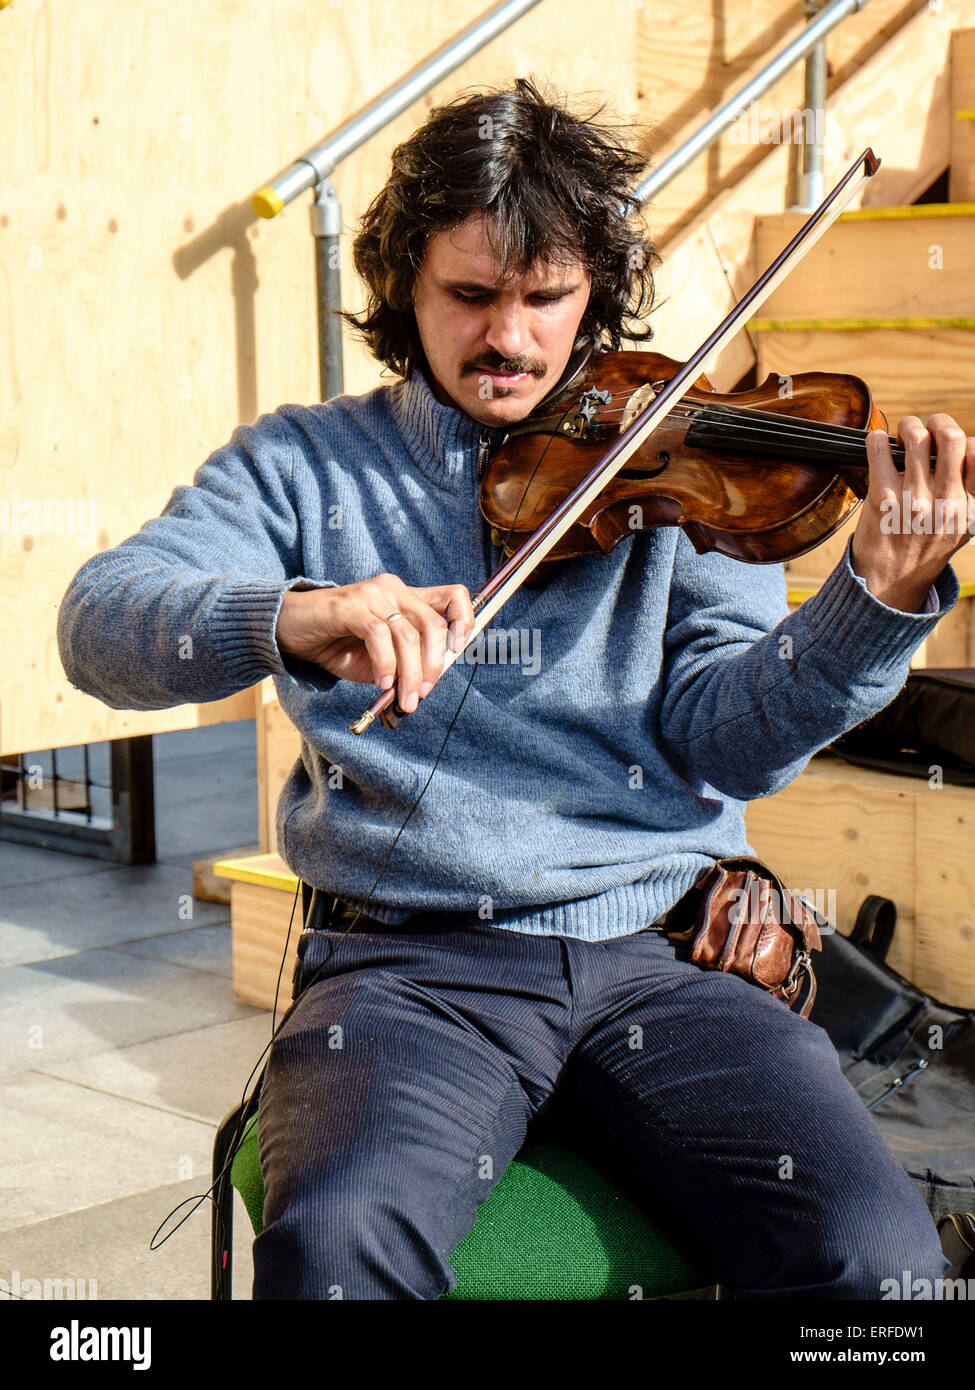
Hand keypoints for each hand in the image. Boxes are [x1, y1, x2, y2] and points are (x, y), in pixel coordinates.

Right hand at [275, 575, 474, 711]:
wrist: (293, 631)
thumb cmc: (340, 645)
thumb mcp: (383, 658)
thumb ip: (408, 663)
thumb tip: (429, 686)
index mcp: (409, 597)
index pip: (454, 596)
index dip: (465, 621)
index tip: (459, 652)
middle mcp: (395, 589)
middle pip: (433, 624)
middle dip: (434, 665)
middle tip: (422, 694)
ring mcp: (373, 594)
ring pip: (408, 635)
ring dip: (410, 674)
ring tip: (404, 700)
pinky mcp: (351, 606)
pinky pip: (379, 636)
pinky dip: (386, 665)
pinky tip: (382, 683)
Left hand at [850, 413, 974, 611]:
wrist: (889, 583)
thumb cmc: (924, 550)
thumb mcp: (962, 527)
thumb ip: (972, 493)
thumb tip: (971, 450)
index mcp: (969, 506)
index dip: (962, 439)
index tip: (949, 443)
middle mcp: (945, 501)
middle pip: (951, 436)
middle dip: (938, 421)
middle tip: (928, 427)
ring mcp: (914, 499)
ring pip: (917, 437)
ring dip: (909, 426)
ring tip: (903, 436)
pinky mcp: (883, 499)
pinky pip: (879, 450)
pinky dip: (876, 438)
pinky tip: (877, 442)